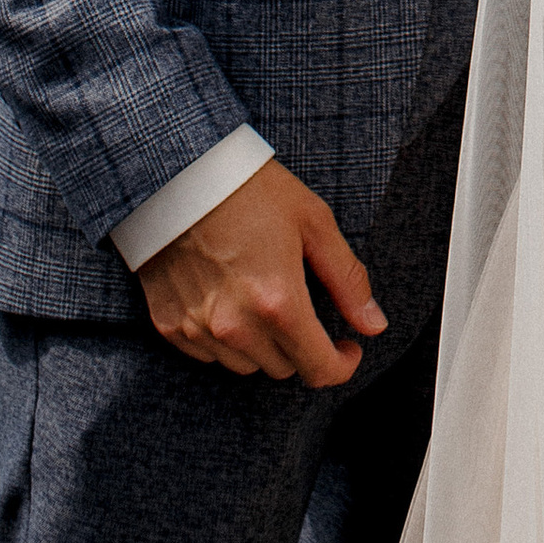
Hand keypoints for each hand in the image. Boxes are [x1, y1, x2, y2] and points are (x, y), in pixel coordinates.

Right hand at [137, 160, 386, 385]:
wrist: (177, 172)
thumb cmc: (252, 190)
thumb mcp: (313, 222)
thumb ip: (347, 279)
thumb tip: (375, 325)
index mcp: (278, 303)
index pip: (318, 369)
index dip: (341, 365)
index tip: (348, 347)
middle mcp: (236, 326)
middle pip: (283, 369)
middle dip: (302, 346)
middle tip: (303, 307)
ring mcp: (198, 329)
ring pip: (246, 366)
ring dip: (262, 345)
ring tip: (262, 297)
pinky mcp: (168, 326)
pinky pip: (209, 354)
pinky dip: (224, 339)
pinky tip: (227, 299)